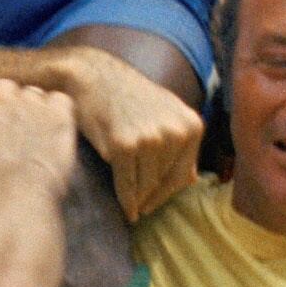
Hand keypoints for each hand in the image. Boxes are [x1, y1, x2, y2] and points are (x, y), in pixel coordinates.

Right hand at [0, 79, 80, 218]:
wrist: (10, 206)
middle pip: (4, 91)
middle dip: (8, 109)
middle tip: (14, 137)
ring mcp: (29, 102)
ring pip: (34, 96)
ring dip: (35, 112)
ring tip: (37, 140)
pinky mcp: (57, 114)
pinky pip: (61, 102)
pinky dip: (60, 114)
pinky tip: (56, 135)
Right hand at [54, 50, 201, 221]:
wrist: (92, 76)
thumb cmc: (127, 96)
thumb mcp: (166, 112)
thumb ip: (181, 143)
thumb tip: (192, 180)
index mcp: (191, 125)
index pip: (183, 174)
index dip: (167, 193)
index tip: (154, 204)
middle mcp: (175, 132)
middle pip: (164, 182)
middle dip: (152, 197)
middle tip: (140, 208)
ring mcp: (150, 139)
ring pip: (146, 186)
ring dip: (138, 199)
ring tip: (131, 205)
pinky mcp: (124, 146)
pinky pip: (127, 185)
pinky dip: (126, 201)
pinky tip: (126, 210)